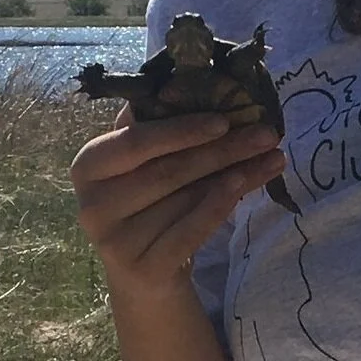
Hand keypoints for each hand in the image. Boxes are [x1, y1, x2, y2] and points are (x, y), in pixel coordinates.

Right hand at [70, 109, 285, 305]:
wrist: (143, 277)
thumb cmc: (148, 208)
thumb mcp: (144, 167)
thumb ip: (158, 129)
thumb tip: (201, 83)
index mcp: (89, 166)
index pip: (136, 141)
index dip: (180, 129)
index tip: (225, 119)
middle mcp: (93, 204)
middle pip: (168, 171)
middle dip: (223, 150)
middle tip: (267, 134)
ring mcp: (114, 241)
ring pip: (184, 199)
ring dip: (234, 176)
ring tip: (271, 158)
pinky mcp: (141, 269)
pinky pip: (190, 231)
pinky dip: (220, 206)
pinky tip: (245, 186)